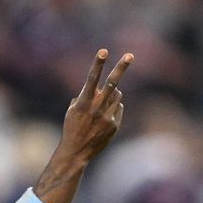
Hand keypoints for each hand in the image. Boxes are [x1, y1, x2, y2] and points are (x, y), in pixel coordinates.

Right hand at [59, 49, 131, 163]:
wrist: (76, 152)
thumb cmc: (72, 128)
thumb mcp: (72, 110)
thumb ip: (87, 97)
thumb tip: (106, 90)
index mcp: (83, 102)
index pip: (92, 78)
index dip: (97, 64)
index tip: (103, 51)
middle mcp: (97, 107)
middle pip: (112, 83)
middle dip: (121, 67)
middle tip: (130, 55)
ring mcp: (107, 116)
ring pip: (117, 95)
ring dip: (112, 94)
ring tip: (101, 106)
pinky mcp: (115, 124)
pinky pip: (118, 108)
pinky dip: (112, 110)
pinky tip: (103, 120)